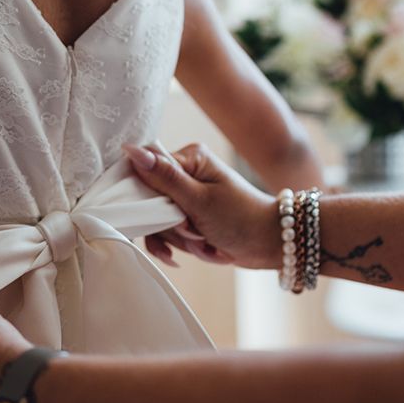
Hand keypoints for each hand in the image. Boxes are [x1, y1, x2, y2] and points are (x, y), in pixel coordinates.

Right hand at [123, 143, 281, 269]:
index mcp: (189, 158)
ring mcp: (186, 194)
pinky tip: (199, 250)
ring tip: (205, 243)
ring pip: (158, 219)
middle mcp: (185, 172)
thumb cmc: (242, 219)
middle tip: (196, 232)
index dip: (147, 197)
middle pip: (150, 200)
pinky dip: (181, 245)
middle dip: (170, 226)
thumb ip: (163, 177)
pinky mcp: (188, 214)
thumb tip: (132, 151)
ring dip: (180, 239)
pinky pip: (168, 230)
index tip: (167, 215)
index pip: (145, 169)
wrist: (271, 244)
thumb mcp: (199, 200)